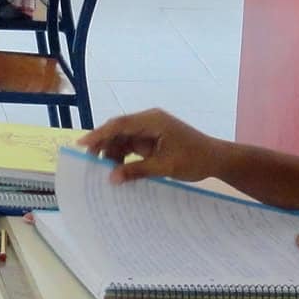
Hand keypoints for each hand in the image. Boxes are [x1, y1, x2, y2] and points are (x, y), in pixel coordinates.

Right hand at [77, 110, 225, 183]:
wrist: (216, 159)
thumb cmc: (194, 159)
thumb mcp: (165, 167)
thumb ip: (137, 171)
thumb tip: (111, 178)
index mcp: (152, 120)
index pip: (120, 124)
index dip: (99, 134)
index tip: (82, 145)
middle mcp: (149, 121)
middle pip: (118, 129)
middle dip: (103, 145)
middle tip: (90, 163)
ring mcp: (150, 130)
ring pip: (123, 138)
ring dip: (113, 153)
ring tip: (103, 170)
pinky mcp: (152, 140)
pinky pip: (131, 145)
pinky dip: (123, 157)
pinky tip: (117, 170)